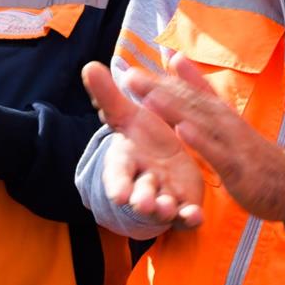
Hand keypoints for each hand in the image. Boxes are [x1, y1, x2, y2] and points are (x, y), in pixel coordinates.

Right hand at [83, 61, 204, 228]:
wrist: (162, 162)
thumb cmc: (141, 138)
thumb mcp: (126, 116)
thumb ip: (108, 96)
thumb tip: (88, 65)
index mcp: (127, 164)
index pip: (118, 174)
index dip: (118, 184)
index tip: (118, 193)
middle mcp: (143, 184)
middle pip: (140, 195)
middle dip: (141, 199)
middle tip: (143, 203)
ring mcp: (164, 198)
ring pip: (163, 209)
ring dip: (165, 209)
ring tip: (167, 207)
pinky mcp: (184, 206)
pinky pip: (186, 217)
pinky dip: (190, 218)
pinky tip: (196, 216)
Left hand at [126, 53, 284, 224]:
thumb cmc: (255, 155)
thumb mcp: (231, 126)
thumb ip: (207, 102)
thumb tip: (184, 74)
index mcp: (221, 113)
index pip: (191, 89)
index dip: (165, 76)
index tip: (137, 65)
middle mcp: (225, 121)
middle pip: (189, 100)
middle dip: (159, 87)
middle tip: (129, 76)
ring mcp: (231, 142)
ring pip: (200, 120)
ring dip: (173, 107)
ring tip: (148, 95)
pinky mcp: (237, 165)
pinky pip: (216, 151)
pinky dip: (199, 140)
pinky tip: (181, 131)